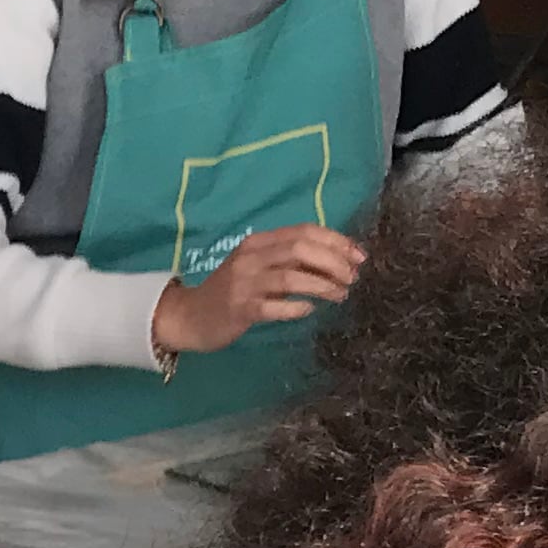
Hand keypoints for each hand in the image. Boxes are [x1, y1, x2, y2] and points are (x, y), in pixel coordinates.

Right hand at [151, 223, 362, 355]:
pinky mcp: (240, 309)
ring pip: (293, 277)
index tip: (358, 257)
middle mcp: (251, 258)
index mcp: (258, 242)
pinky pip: (277, 306)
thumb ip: (289, 260)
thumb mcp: (258, 267)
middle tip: (352, 278)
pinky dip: (298, 307)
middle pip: (301, 249)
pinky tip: (308, 310)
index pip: (304, 231)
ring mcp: (244, 283)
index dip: (336, 241)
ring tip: (340, 294)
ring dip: (324, 286)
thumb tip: (336, 260)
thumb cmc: (231, 292)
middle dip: (334, 262)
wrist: (189, 317)